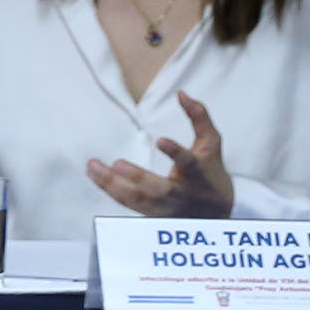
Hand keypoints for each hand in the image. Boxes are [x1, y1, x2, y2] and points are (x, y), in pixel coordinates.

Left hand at [88, 91, 233, 218]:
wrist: (217, 215)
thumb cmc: (211, 172)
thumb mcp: (211, 144)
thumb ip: (199, 117)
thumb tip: (181, 93)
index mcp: (198, 174)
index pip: (189, 164)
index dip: (176, 153)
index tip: (161, 140)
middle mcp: (182, 194)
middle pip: (160, 190)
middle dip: (138, 178)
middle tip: (117, 164)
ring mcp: (167, 209)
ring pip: (139, 201)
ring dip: (114, 185)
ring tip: (93, 167)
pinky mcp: (153, 216)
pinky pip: (129, 205)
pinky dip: (111, 191)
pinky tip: (95, 175)